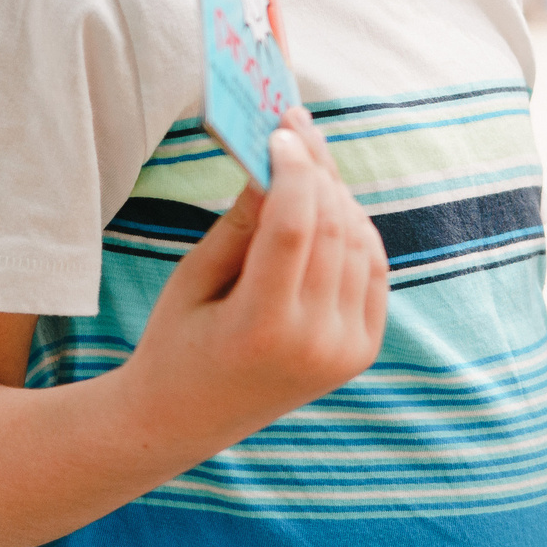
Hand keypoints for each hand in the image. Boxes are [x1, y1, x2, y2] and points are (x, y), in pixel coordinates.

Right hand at [127, 107, 389, 446]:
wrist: (186, 419)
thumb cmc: (175, 341)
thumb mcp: (192, 277)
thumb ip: (240, 221)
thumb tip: (275, 159)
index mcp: (262, 327)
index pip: (294, 226)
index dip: (292, 169)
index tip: (279, 129)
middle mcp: (315, 342)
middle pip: (332, 228)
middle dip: (316, 168)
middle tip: (295, 127)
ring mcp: (345, 351)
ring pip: (358, 242)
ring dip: (337, 193)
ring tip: (307, 159)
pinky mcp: (360, 351)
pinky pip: (372, 269)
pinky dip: (356, 228)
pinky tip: (329, 202)